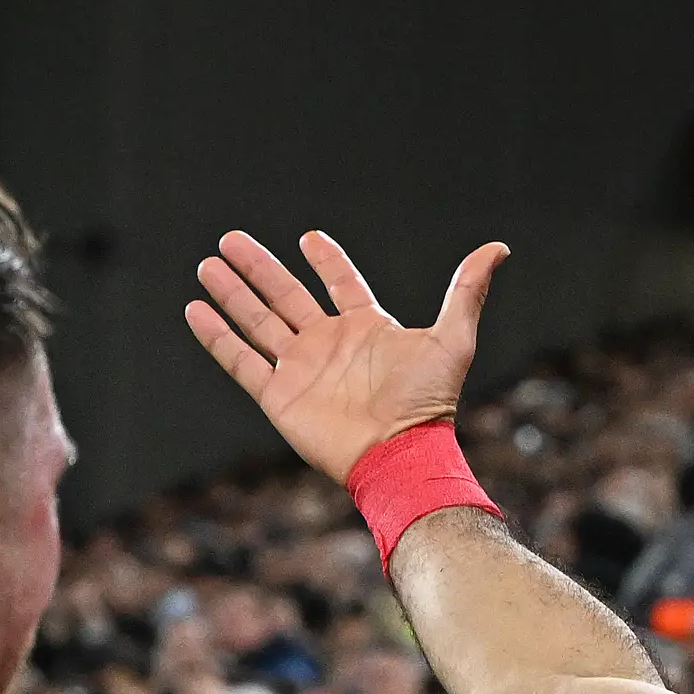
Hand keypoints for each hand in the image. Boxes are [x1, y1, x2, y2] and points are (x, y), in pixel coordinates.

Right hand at [186, 228, 507, 487]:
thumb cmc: (428, 402)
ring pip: (257, 322)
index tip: (309, 239)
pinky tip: (195, 310)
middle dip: (258, 268)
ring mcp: (301, 370)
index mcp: (365, 329)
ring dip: (232, 294)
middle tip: (230, 240)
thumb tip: (498, 249)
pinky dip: (217, 337)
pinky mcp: (279, 396)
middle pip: (285, 297)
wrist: (399, 454)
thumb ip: (467, 291)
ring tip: (207, 264)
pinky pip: (241, 361)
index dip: (327, 262)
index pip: (340, 285)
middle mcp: (328, 346)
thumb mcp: (452, 338)